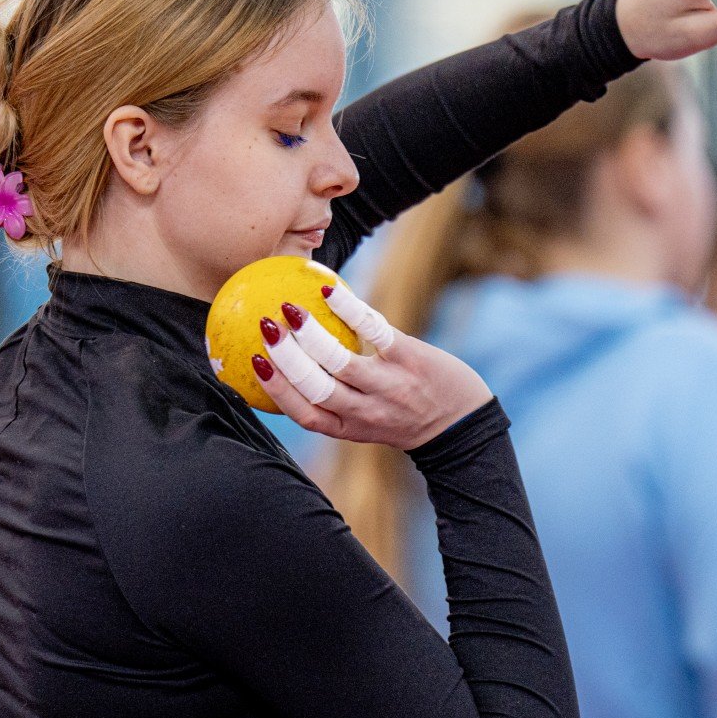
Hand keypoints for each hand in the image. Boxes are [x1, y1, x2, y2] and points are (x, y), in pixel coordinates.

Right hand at [251, 284, 492, 450]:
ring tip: (289, 307)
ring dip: (310, 334)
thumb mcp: (366, 419)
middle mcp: (367, 412)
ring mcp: (390, 387)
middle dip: (285, 358)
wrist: (462, 421)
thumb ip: (334, 398)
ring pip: (340, 363)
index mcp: (349, 428)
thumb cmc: (404, 413)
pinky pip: (374, 331)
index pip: (305, 414)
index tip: (253, 361)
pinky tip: (329, 289)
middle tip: (264, 325)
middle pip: (316, 388)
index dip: (276, 390)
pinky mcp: (411, 360)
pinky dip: (349, 310)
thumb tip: (290, 361)